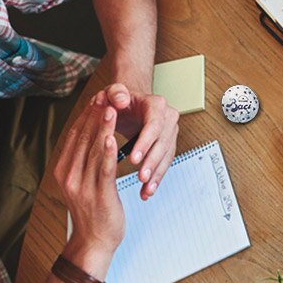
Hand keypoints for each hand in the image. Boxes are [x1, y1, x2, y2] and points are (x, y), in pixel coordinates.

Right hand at [52, 100, 123, 270]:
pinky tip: (113, 138)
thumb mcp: (80, 182)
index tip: (94, 98)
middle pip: (83, 139)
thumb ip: (82, 160)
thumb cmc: (91, 212)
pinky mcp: (99, 194)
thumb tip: (87, 136)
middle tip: (104, 95)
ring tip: (110, 108)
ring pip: (94, 150)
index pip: (74, 136)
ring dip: (103, 127)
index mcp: (63, 171)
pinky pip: (104, 169)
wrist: (93, 242)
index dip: (84, 115)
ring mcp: (82, 186)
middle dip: (94, 115)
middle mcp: (69, 176)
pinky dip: (109, 152)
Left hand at [91, 82, 178, 199]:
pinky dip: (156, 178)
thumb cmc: (119, 99)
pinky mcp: (167, 145)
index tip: (133, 158)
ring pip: (166, 156)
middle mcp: (167, 117)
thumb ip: (115, 92)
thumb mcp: (113, 92)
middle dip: (152, 162)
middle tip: (141, 177)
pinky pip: (164, 163)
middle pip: (162, 143)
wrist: (128, 104)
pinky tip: (148, 190)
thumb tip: (120, 99)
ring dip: (156, 174)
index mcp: (156, 105)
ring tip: (145, 189)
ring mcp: (169, 132)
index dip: (145, 142)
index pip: (153, 125)